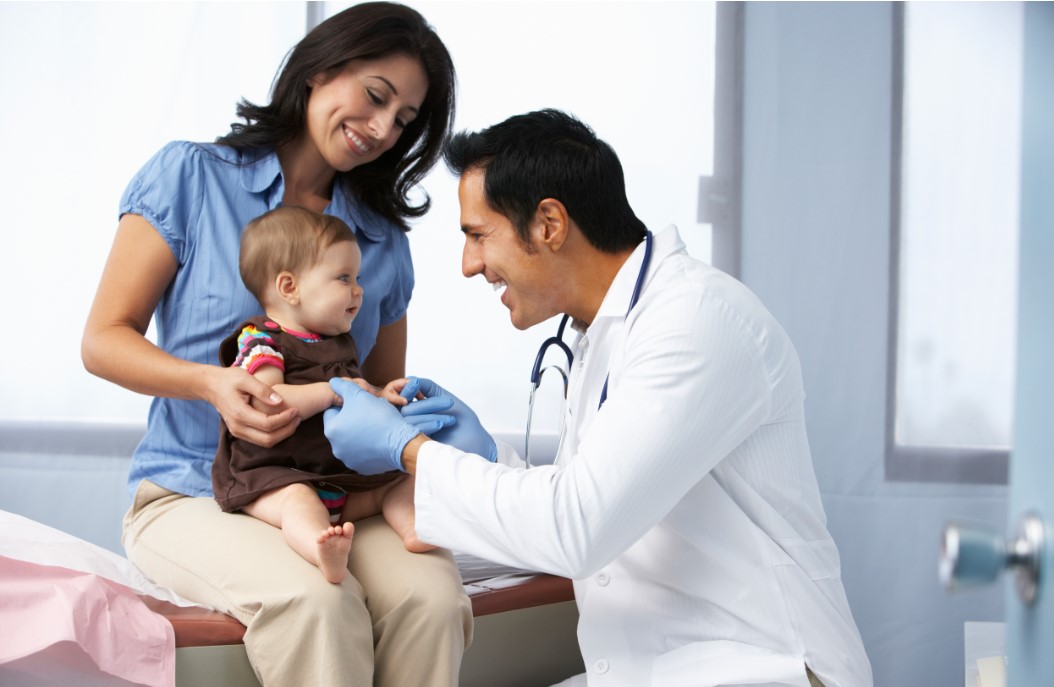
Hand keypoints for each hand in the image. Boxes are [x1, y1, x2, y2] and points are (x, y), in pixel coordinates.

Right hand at [205, 366, 298, 446]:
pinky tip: (283, 423)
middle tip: (298, 417)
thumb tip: (280, 402)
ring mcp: (237, 432)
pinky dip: (275, 434)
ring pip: (265, 443)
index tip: (296, 410)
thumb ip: (262, 390)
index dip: (285, 419)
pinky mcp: (240, 433)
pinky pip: (260, 440)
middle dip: (287, 430)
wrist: (210, 386)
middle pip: (268, 439)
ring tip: (294, 420)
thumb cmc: (229, 379)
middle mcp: (237, 427)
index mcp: (239, 414)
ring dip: (282, 434)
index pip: (268, 424)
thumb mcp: (245, 378)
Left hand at [324, 377, 447, 473]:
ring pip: (352, 440)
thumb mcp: (359, 395)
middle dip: (353, 420)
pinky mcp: (362, 468)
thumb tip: (333, 382)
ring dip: (360, 433)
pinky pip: (362, 453)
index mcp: (332, 430)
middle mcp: (336, 448)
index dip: (346, 404)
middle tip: (369, 413)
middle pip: (342, 427)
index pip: (333, 411)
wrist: (401, 442)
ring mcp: (349, 460)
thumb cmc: (379, 417)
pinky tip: (379, 439)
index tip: (360, 404)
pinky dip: (368, 446)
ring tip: (375, 426)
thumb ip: (342, 387)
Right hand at [400, 377, 496, 461]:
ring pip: (408, 420)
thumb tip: (410, 379)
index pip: (401, 396)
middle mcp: (410, 422)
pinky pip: (412, 433)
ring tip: (451, 419)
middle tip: (450, 403)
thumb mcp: (443, 396)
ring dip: (431, 415)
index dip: (406, 388)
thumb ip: (426, 386)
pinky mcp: (415, 448)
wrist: (474, 442)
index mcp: (415, 410)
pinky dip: (427, 425)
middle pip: (406, 408)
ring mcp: (411, 436)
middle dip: (429, 404)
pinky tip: (441, 425)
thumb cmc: (461, 420)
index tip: (416, 384)